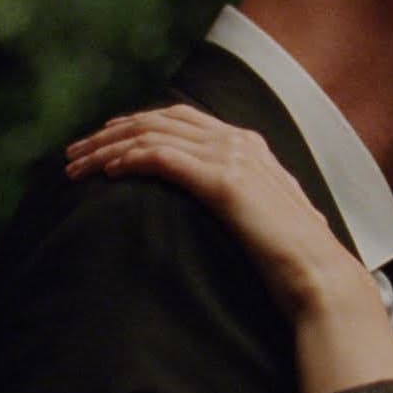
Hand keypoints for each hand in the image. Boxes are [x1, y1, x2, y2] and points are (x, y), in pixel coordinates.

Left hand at [63, 106, 376, 319]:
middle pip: (159, 120)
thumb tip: (225, 207)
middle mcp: (239, 142)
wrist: (318, 274)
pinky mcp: (224, 182)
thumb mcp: (265, 217)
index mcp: (249, 145)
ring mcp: (233, 157)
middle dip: (110, 133)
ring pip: (153, 137)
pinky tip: (108, 173)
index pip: (180, 119)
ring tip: (76, 167)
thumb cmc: (293, 258)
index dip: (137, 124)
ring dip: (107, 149)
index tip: (103, 141)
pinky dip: (131, 160)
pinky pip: (164, 158)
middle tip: (75, 152)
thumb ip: (243, 200)